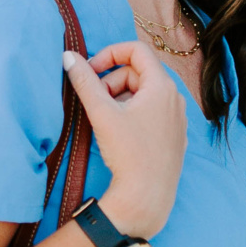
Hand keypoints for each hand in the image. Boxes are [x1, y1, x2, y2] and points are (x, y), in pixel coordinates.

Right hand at [62, 36, 186, 239]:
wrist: (147, 197)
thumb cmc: (128, 153)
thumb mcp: (101, 113)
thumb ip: (84, 81)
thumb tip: (68, 57)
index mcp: (162, 86)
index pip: (136, 50)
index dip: (109, 53)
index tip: (91, 70)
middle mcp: (175, 98)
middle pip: (138, 72)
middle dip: (112, 81)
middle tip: (94, 101)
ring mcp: (177, 118)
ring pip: (144, 94)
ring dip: (121, 98)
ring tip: (106, 120)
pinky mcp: (174, 136)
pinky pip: (153, 113)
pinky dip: (133, 114)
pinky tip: (121, 134)